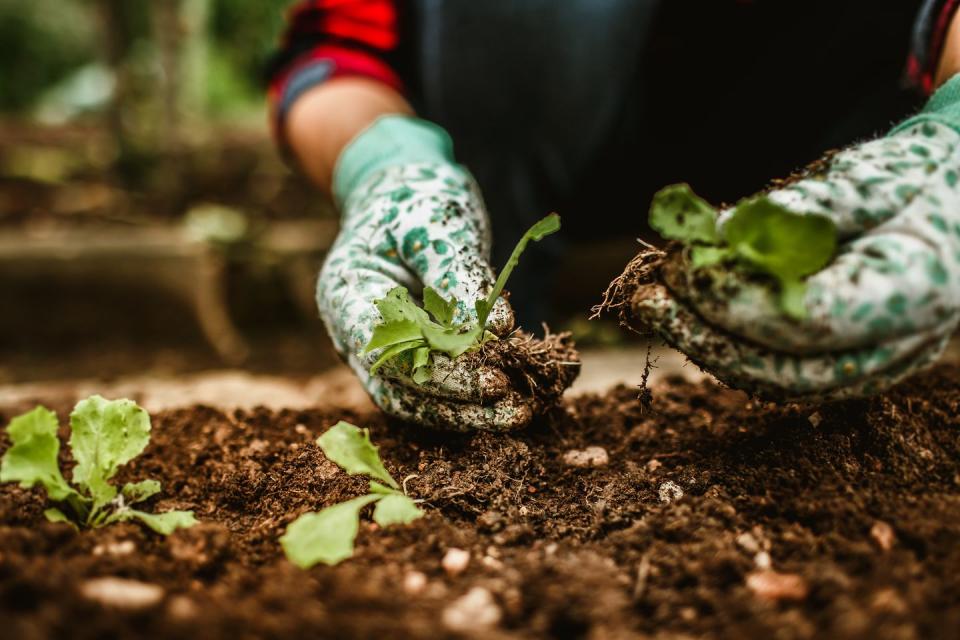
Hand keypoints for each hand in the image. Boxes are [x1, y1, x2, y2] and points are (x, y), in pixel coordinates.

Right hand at [318, 118, 532, 429]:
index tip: (492, 380)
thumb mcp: (438, 224)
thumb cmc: (415, 198)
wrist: (403, 191)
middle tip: (515, 408)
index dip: (439, 375)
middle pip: (400, 387)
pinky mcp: (408, 352)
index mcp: (345, 294)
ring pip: (416, 399)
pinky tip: (510, 401)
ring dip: (465, 413)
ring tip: (518, 415)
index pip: (388, 353)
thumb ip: (459, 276)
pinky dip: (469, 398)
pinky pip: (434, 387)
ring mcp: (378, 347)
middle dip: (459, 401)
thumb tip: (497, 332)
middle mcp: (354, 331)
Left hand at [630, 116, 959, 399]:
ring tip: (657, 307)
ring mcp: (878, 365)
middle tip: (647, 299)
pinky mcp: (851, 365)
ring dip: (709, 347)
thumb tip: (720, 234)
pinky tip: (692, 316)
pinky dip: (733, 347)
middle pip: (784, 369)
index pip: (808, 321)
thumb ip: (802, 211)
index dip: (734, 299)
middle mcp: (900, 345)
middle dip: (705, 336)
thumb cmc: (921, 180)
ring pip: (779, 381)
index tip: (680, 266)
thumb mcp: (872, 176)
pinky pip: (784, 371)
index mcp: (915, 292)